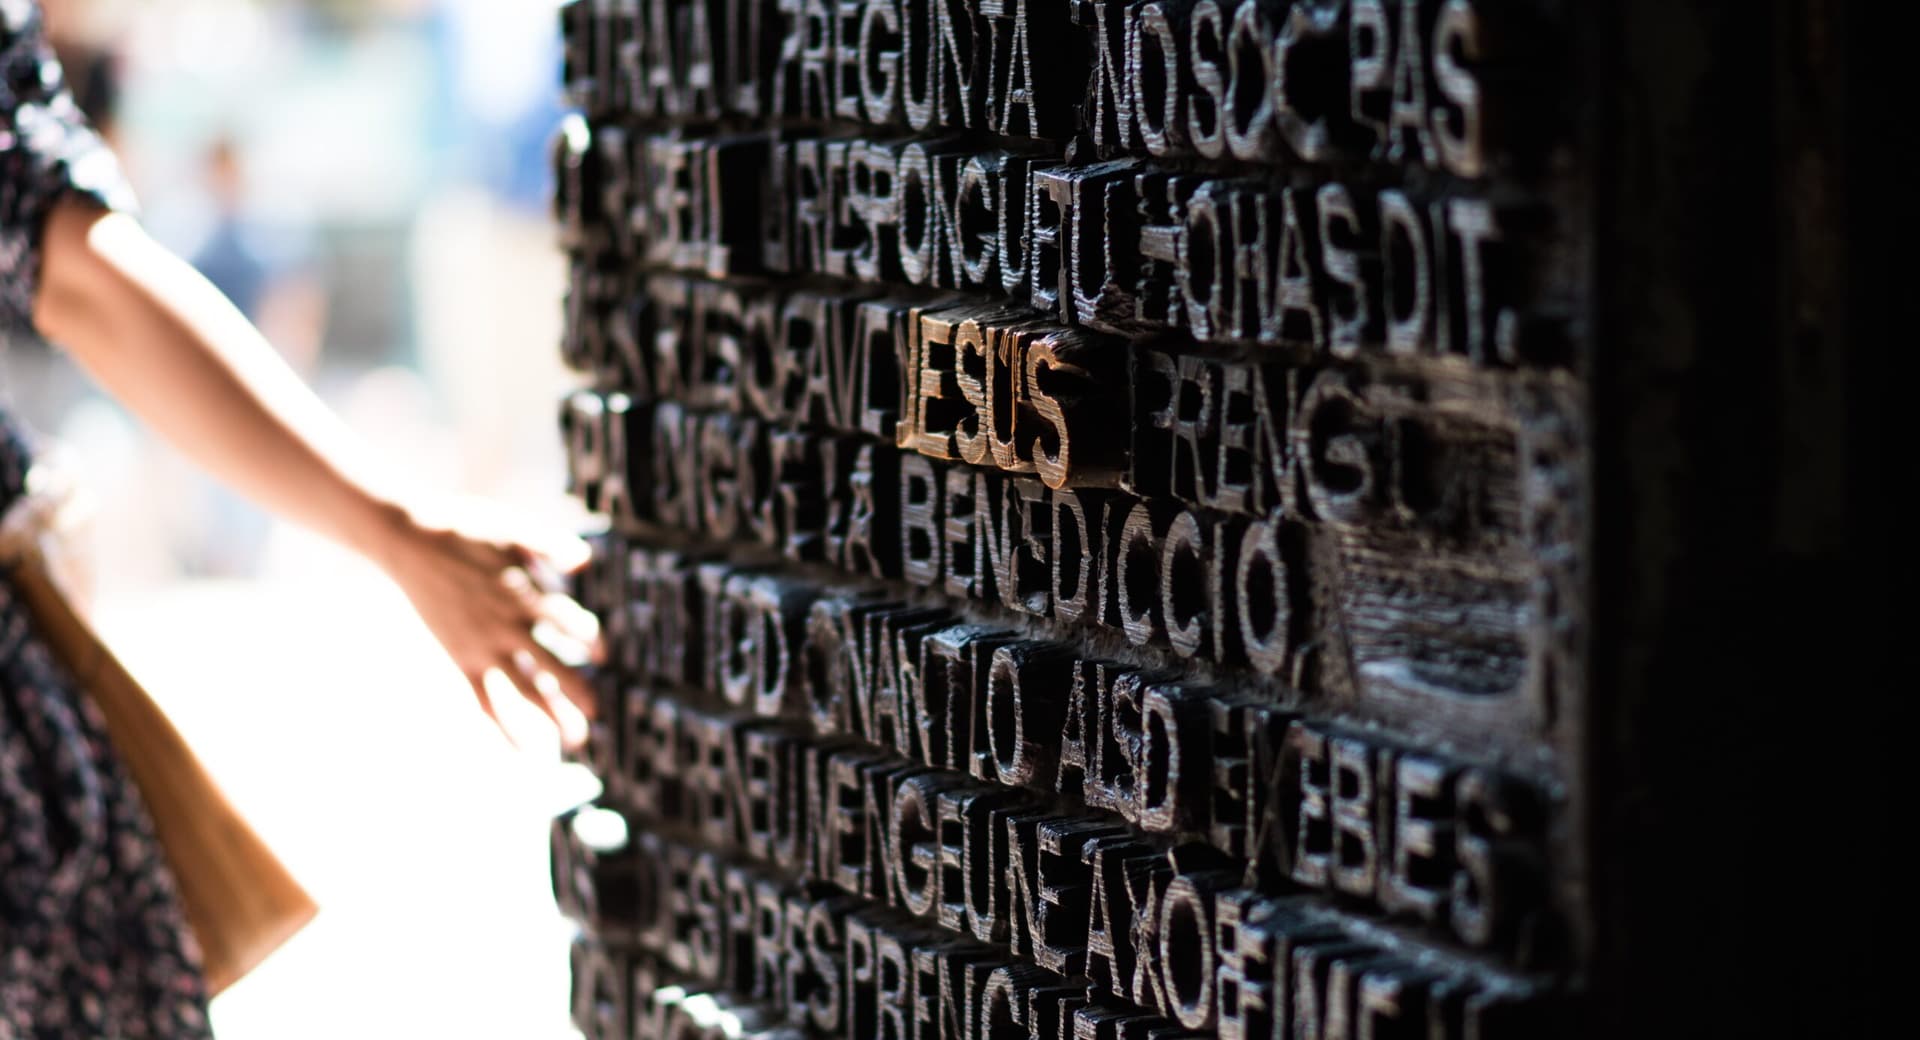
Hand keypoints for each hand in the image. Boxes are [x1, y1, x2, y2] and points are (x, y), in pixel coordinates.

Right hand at [368, 499, 601, 747]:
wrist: (410, 541)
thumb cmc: (467, 530)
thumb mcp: (514, 528)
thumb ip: (552, 545)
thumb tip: (585, 562)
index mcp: (522, 593)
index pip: (567, 623)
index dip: (589, 639)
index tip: (604, 656)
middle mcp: (506, 626)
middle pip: (550, 666)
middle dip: (577, 691)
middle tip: (599, 712)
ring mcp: (483, 646)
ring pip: (523, 690)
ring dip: (550, 714)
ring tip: (575, 739)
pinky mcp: (462, 658)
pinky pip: (485, 700)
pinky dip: (504, 726)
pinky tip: (523, 749)